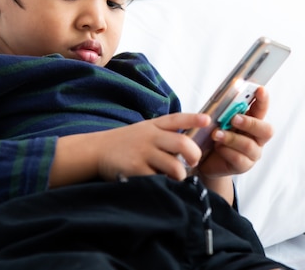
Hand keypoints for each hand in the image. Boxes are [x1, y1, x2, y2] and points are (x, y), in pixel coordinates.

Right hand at [49, 113, 208, 186]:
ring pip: (174, 166)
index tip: (207, 121)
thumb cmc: (127, 143)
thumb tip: (191, 145)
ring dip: (180, 175)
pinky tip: (161, 184)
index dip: (194, 119)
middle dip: (194, 155)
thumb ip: (165, 133)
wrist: (97, 150)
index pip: (177, 119)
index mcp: (154, 125)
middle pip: (182, 144)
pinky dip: (164, 184)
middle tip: (193, 162)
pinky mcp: (135, 169)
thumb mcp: (145, 130)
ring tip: (176, 177)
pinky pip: (158, 180)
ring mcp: (143, 153)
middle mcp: (150, 137)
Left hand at [197, 86, 272, 178]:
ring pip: (249, 145)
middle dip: (250, 123)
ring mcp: (253, 154)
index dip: (263, 99)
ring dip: (231, 138)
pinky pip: (239, 159)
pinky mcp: (243, 166)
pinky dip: (226, 151)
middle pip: (266, 130)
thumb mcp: (218, 122)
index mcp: (253, 122)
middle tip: (234, 118)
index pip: (262, 109)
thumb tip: (223, 100)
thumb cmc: (214, 136)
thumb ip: (224, 113)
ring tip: (216, 134)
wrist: (205, 160)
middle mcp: (257, 138)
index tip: (260, 90)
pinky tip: (218, 147)